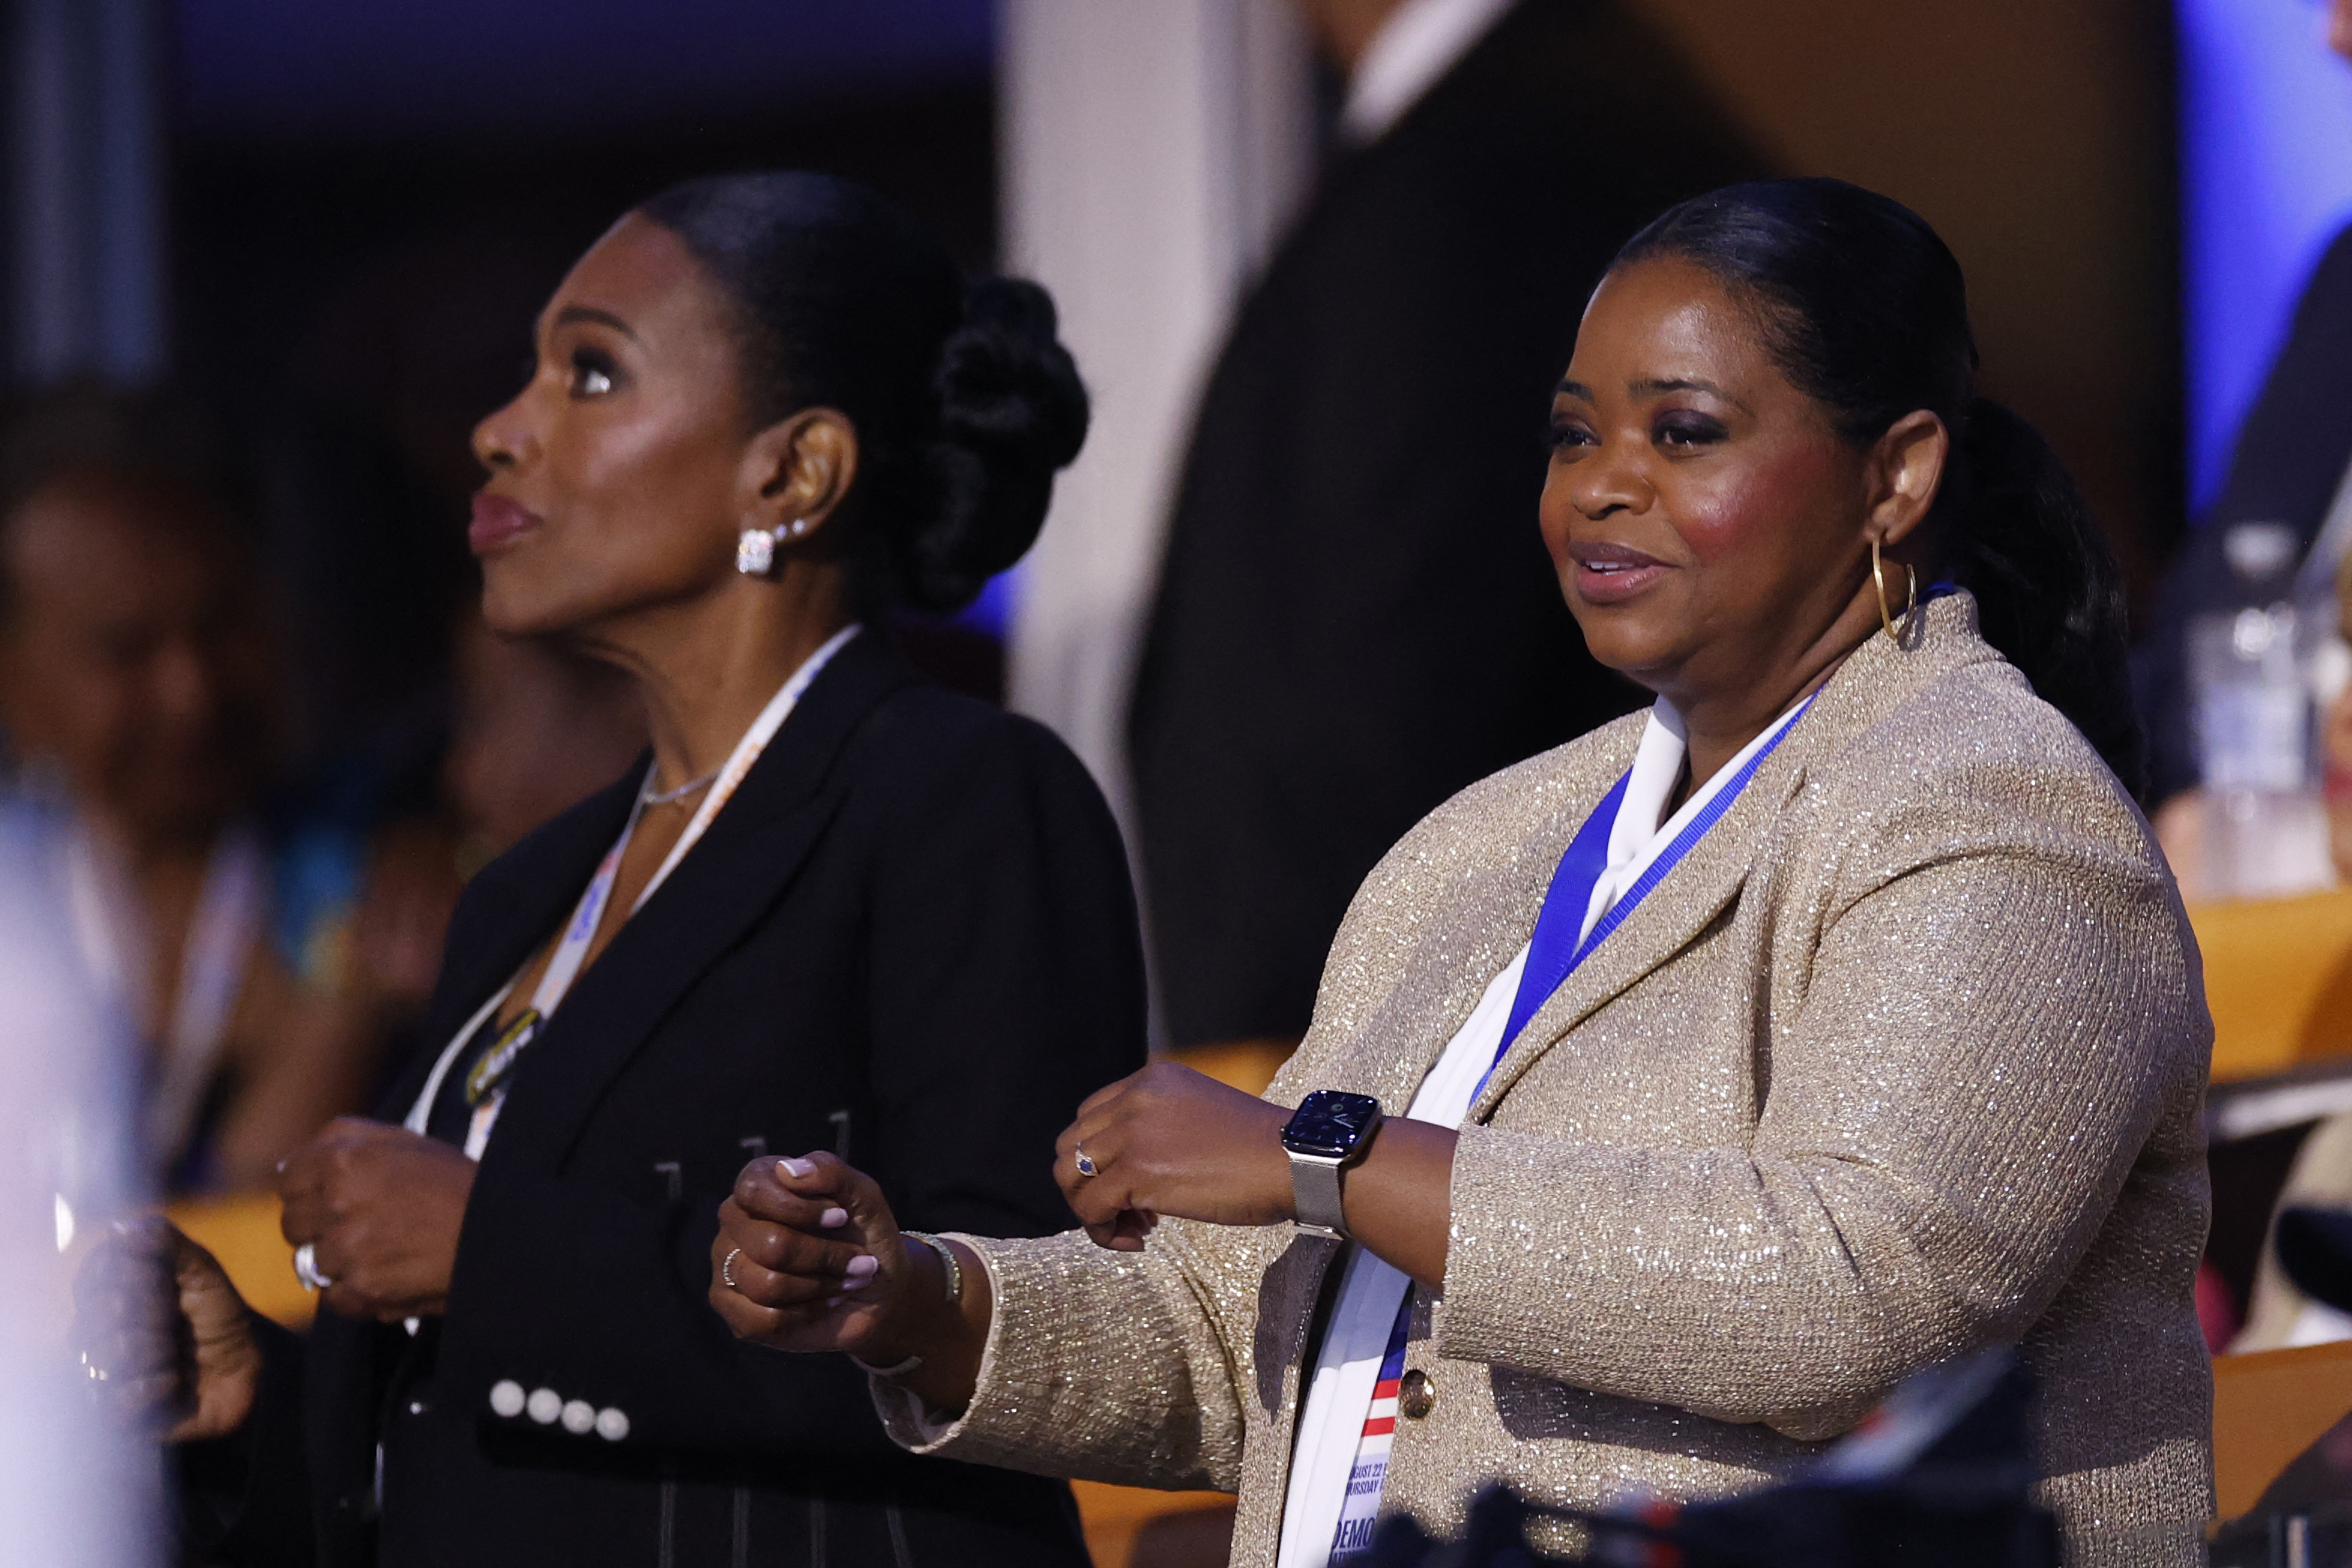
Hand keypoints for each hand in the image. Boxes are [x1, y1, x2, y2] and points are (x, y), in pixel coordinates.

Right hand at [70, 1218, 261, 1441]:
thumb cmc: (216, 1316)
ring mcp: (103, 1374)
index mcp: (113, 1295)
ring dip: (151, 1347)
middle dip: (144, 1310)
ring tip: (175, 1351)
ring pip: (103, 1355)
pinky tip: (172, 1381)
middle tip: (170, 1314)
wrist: (244, 1369)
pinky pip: (113, 1401)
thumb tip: (125, 1226)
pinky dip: (151, 1386)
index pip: (92, 1277)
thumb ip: (168, 1245)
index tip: (157, 1274)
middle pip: (93, 1315)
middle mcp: (98, 1334)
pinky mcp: (114, 1414)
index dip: (122, 1272)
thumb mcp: (203, 1273)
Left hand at [276, 1117, 475, 1320]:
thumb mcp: (402, 1141)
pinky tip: (386, 1274)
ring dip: (337, 1260)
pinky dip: (354, 1292)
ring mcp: (347, 1250)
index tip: (334, 1197)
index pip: (288, 1181)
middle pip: (293, 1225)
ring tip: (378, 1251)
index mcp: (344, 1160)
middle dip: (319, 1226)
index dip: (310, 1190)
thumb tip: (286, 1164)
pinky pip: (332, 1297)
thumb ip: (340, 1139)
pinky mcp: (361, 1289)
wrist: (497, 1232)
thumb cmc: (452, 1182)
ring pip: (310, 1263)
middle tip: (359, 1225)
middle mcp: (338, 1203)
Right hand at [710, 1153, 987, 1414]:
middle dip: (824, 1256)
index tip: (841, 1218)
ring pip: (765, 1284)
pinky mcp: (734, 1310)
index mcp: (757, 1184)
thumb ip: (831, 1172)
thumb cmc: (864, 1234)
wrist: (878, 1287)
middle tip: (858, 1260)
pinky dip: (807, 1313)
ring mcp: (727, 1267)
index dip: (801, 1209)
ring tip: (846, 1280)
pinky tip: (825, 1302)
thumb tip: (788, 1170)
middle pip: (768, 1244)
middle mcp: (734, 1222)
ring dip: (820, 1286)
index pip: (753, 1190)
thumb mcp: (863, 1196)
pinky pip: (762, 1319)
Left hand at [1054, 1063, 1293, 1250]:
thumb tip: (1126, 1168)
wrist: (1295, 1160)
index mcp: (1150, 1079)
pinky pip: (1090, 1209)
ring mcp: (1132, 1133)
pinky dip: (1103, 1232)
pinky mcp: (1138, 1172)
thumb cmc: (1260, 1148)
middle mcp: (1134, 1098)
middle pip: (1070, 1146)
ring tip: (1133, 1228)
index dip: (1100, 1159)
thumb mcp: (1199, 1113)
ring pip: (1070, 1176)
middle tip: (1132, 1212)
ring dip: (1093, 1210)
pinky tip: (1139, 1241)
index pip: (1089, 1117)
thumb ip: (1159, 1123)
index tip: (1133, 1187)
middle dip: (1091, 1185)